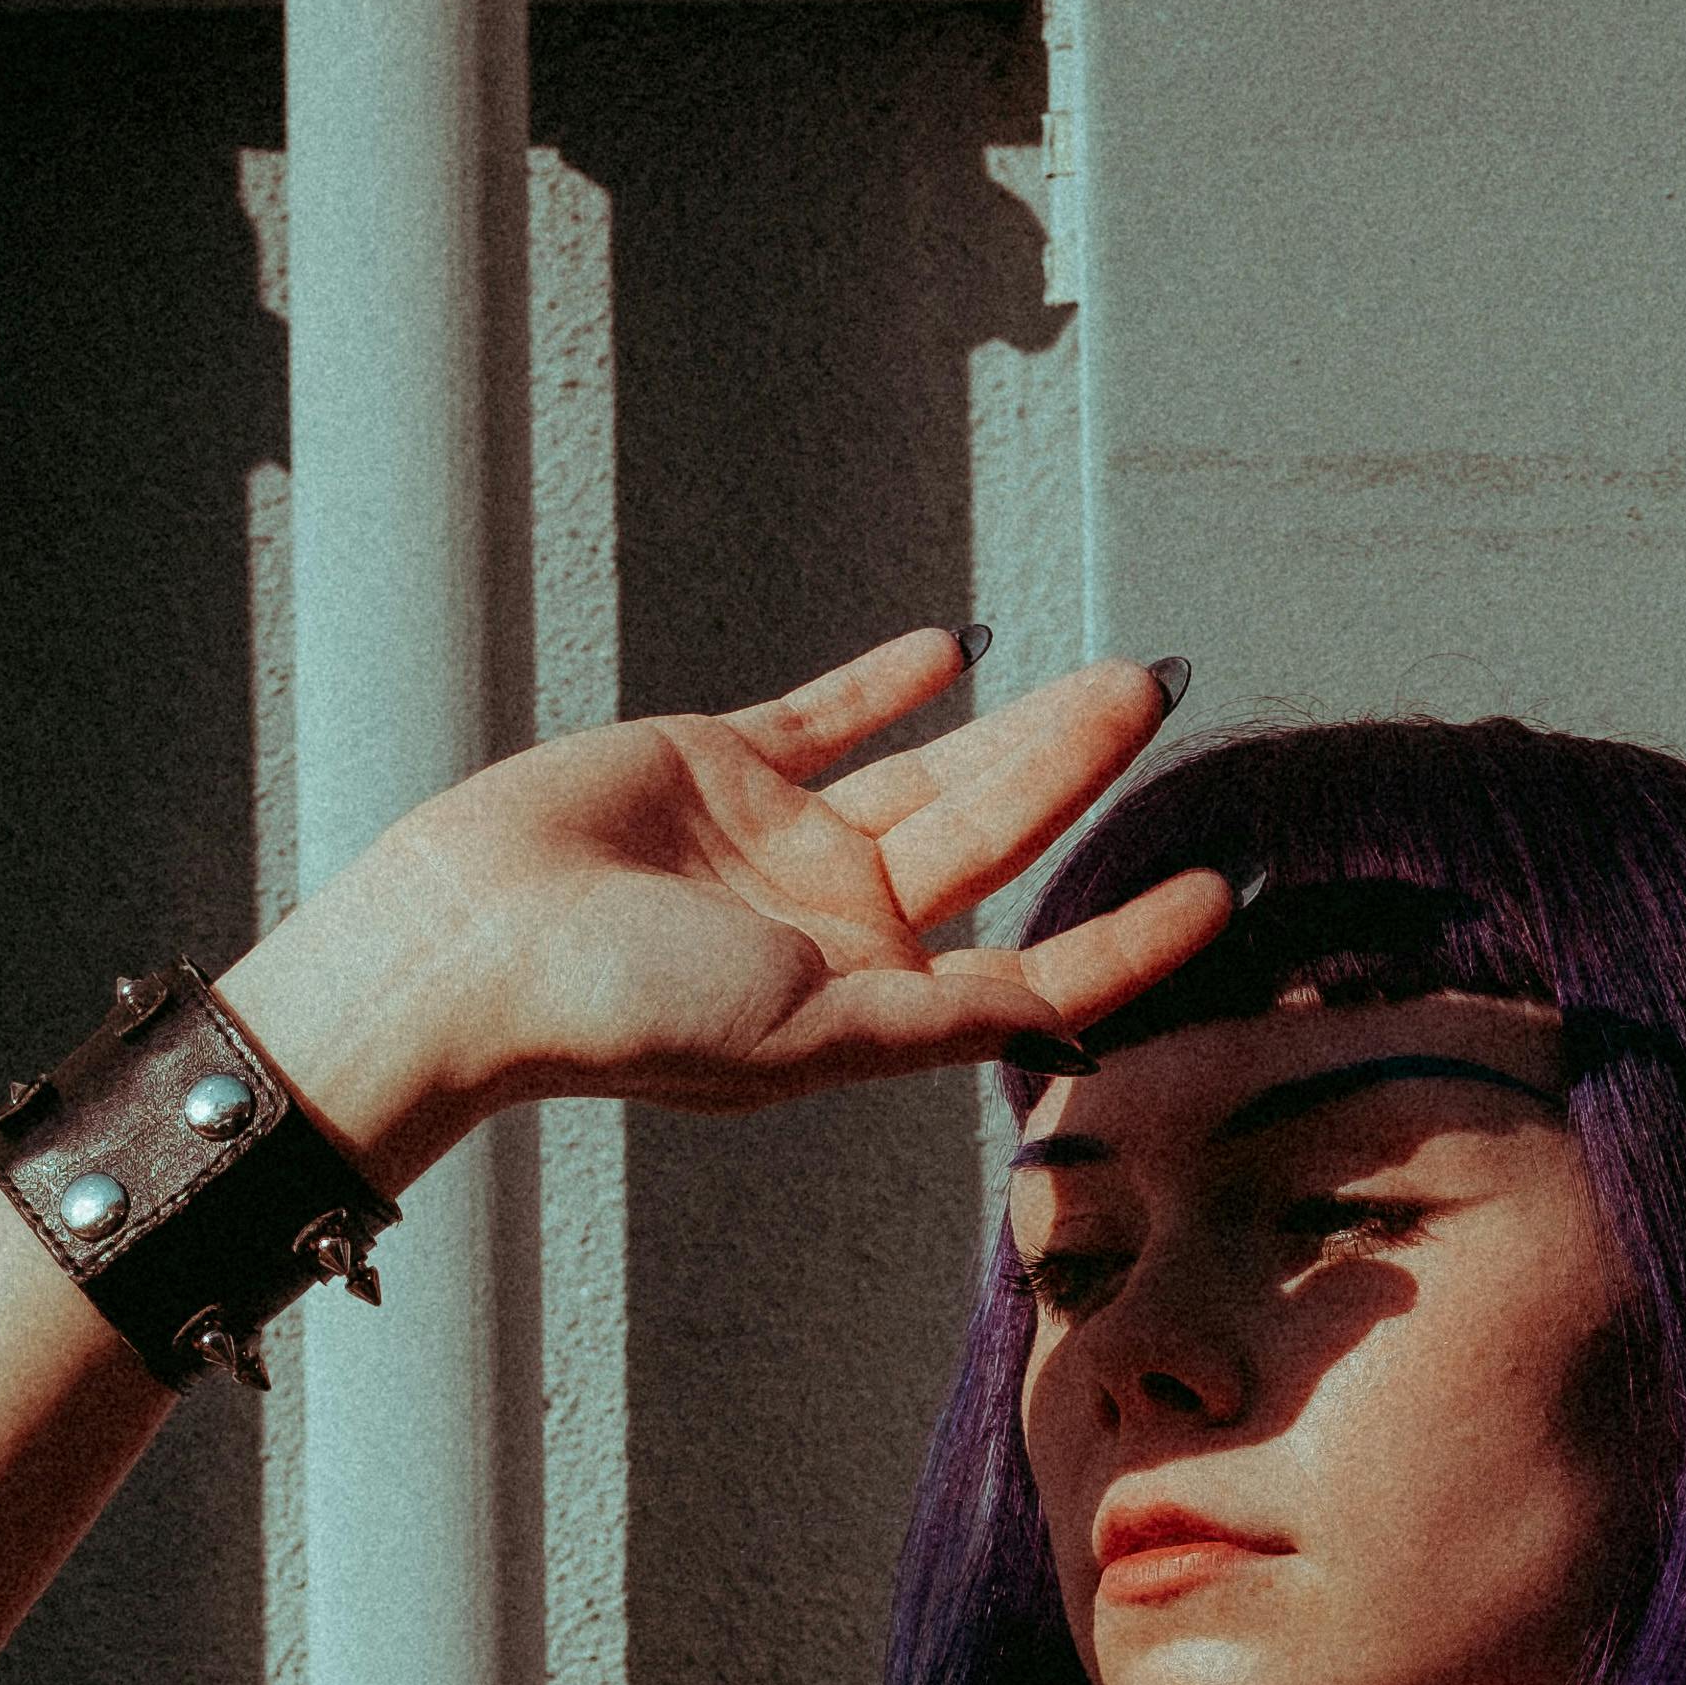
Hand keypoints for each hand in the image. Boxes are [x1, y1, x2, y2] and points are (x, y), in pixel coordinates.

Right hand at [225, 635, 1229, 1175]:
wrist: (471, 950)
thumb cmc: (629, 1017)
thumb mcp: (810, 1036)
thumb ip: (937, 1022)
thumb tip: (1060, 1022)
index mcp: (870, 1005)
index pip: (1030, 968)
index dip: (1125, 935)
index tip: (1214, 887)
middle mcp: (838, 925)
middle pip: (993, 837)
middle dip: (1078, 772)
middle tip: (1158, 694)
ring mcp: (779, 842)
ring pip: (932, 769)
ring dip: (1017, 725)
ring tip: (1107, 677)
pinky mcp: (716, 765)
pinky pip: (826, 716)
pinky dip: (888, 683)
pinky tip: (958, 648)